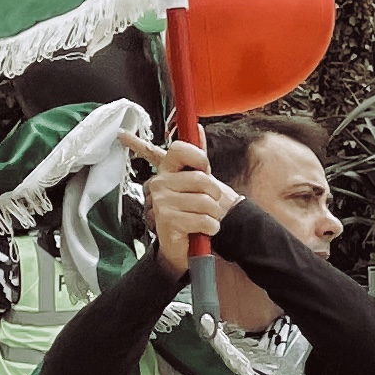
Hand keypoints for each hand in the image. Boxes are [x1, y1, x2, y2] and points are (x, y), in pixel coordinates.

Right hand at [125, 133, 238, 275]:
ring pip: (205, 202)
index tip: (204, 168)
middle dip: (214, 196)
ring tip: (205, 219)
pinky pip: (203, 220)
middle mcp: (160, 184)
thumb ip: (196, 157)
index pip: (179, 149)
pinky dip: (210, 227)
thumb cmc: (191, 211)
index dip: (198, 158)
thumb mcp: (196, 183)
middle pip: (202, 179)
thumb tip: (198, 127)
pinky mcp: (168, 221)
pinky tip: (203, 230)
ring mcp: (162, 202)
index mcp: (166, 171)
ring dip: (213, 215)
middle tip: (208, 205)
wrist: (182, 246)